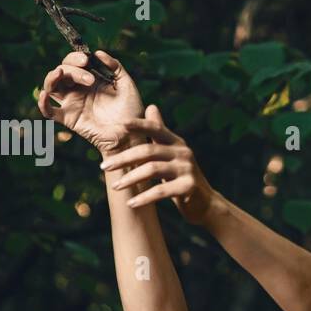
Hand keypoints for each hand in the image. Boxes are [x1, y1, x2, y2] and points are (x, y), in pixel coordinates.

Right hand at [37, 49, 142, 153]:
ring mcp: (72, 103)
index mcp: (90, 79)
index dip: (76, 57)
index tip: (87, 59)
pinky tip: (44, 95)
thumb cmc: (130, 111)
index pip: (74, 62)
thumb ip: (115, 66)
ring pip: (51, 86)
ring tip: (61, 73)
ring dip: (53, 77)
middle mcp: (78, 89)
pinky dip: (42, 103)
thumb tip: (98, 52)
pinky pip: (49, 111)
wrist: (131, 135)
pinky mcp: (69, 118)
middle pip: (62, 71)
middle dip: (73, 69)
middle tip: (90, 79)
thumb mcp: (126, 84)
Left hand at [101, 104, 220, 224]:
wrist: (205, 203)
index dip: (139, 125)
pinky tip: (131, 204)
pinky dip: (144, 197)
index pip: (156, 129)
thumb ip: (160, 134)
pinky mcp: (189, 187)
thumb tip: (151, 107)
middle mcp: (183, 153)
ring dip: (130, 178)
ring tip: (115, 187)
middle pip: (148, 151)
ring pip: (152, 170)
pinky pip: (161, 191)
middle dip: (124, 159)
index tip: (120, 125)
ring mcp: (187, 169)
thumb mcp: (172, 153)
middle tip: (105, 166)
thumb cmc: (182, 177)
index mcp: (177, 143)